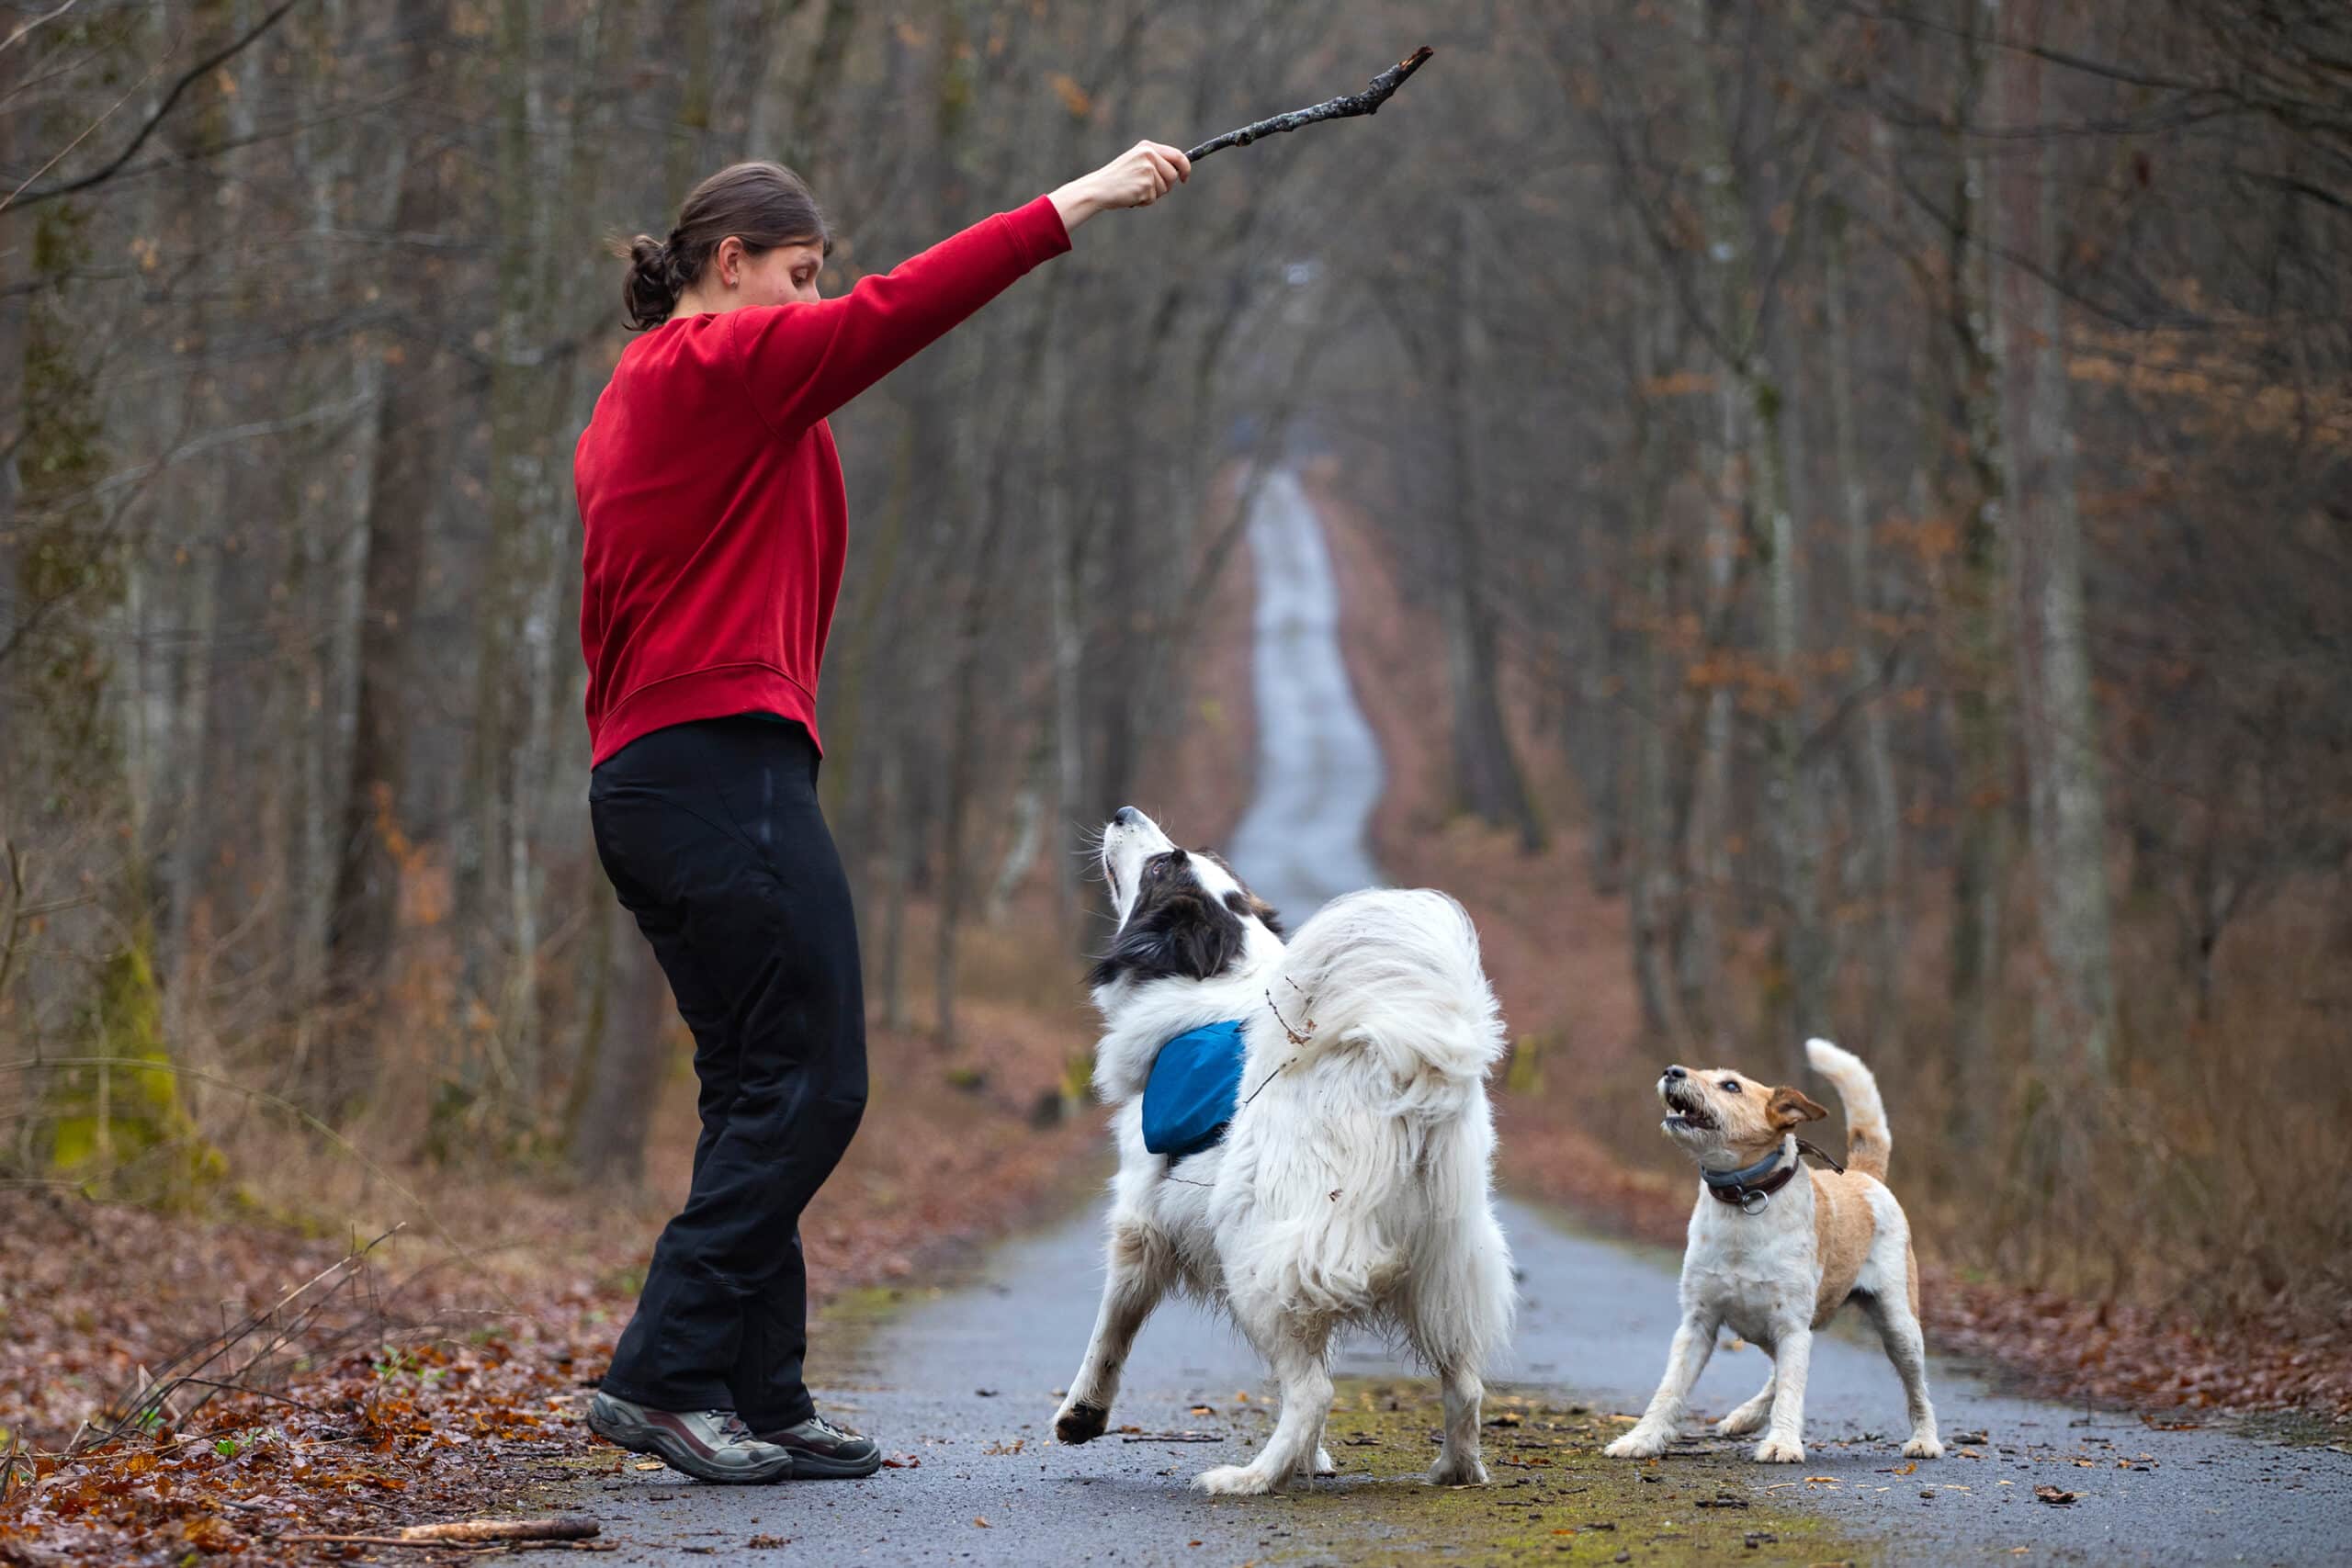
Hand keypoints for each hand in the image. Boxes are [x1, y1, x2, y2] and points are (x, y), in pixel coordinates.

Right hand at [1049, 140, 1190, 231]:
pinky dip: (1145, 202)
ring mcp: (1147, 170)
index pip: (1177, 155)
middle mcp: (1149, 155)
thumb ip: (1155, 163)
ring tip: (1135, 190)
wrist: (1099, 189)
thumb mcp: (1136, 162)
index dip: (1185, 168)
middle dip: (1166, 186)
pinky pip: (1154, 198)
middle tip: (1148, 189)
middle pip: (1173, 175)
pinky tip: (1132, 196)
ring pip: (1165, 188)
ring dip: (1153, 195)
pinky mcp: (1145, 185)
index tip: (1184, 178)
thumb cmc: (1117, 179)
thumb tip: (1179, 172)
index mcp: (1147, 147)